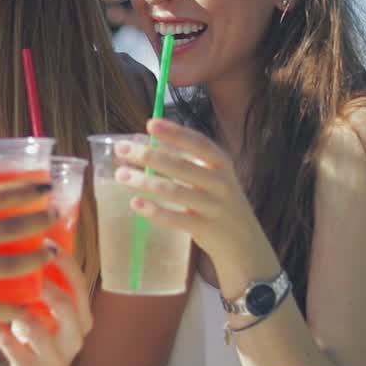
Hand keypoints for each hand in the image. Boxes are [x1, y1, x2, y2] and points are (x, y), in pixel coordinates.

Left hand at [0, 247, 93, 365]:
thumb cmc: (47, 339)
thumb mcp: (58, 316)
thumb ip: (50, 287)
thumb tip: (25, 243)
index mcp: (82, 316)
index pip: (79, 284)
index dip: (64, 261)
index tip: (45, 239)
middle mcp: (73, 335)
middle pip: (66, 304)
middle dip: (45, 280)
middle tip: (23, 261)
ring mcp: (53, 354)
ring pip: (36, 327)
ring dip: (15, 306)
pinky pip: (8, 343)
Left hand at [113, 118, 279, 288]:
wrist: (244, 242)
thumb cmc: (219, 201)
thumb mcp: (212, 176)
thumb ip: (184, 161)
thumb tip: (143, 143)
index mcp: (221, 163)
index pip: (197, 143)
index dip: (174, 133)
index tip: (150, 123)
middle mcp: (220, 182)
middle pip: (181, 166)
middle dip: (149, 155)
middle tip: (122, 149)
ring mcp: (214, 207)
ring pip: (174, 191)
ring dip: (144, 181)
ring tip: (120, 174)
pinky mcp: (205, 229)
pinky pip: (176, 219)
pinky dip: (154, 211)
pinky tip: (135, 203)